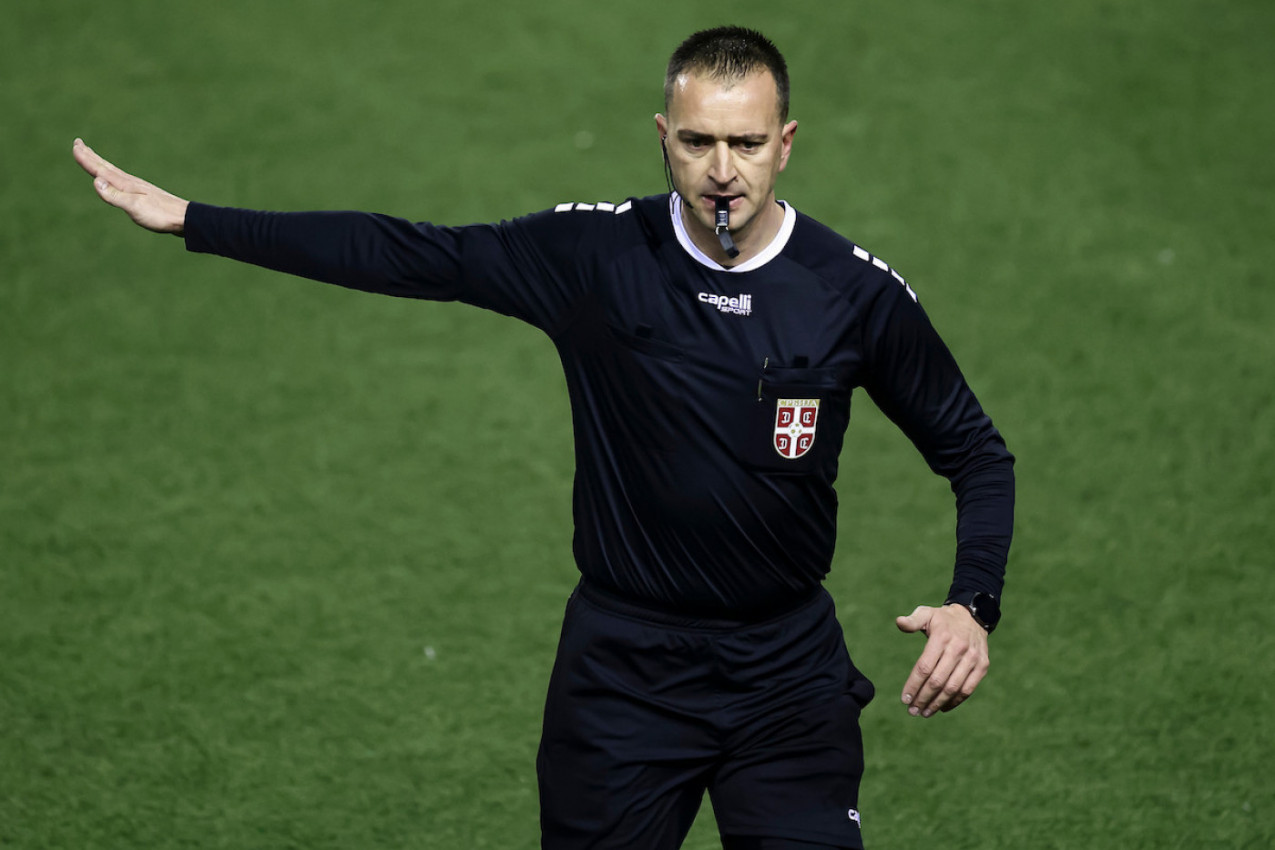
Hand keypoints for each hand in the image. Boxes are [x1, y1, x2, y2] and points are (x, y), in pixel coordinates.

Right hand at [72, 139, 188, 234]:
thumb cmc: (160, 215)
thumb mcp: (135, 208)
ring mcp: (138, 188)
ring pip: (114, 173)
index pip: (101, 170)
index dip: (86, 159)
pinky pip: (123, 182)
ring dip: (101, 164)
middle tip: (78, 143)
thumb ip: (115, 196)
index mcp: (126, 185)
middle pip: (106, 167)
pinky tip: (118, 181)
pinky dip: (114, 177)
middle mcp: (130, 183)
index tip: (75, 146)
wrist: (185, 219)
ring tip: (94, 159)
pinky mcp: (145, 196)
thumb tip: (96, 180)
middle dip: (91, 156)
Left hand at [895, 603, 989, 717]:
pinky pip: (968, 689)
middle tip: (912, 711)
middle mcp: (959, 648)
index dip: (914, 685)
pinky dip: (954, 701)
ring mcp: (972, 659)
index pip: (924, 667)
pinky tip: (941, 707)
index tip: (904, 699)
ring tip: (924, 713)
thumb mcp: (927, 613)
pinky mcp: (982, 666)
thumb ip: (913, 620)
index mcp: (942, 637)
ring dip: (937, 703)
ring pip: (953, 688)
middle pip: (938, 681)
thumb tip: (899, 622)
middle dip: (923, 698)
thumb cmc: (943, 620)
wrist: (973, 617)